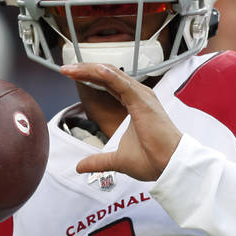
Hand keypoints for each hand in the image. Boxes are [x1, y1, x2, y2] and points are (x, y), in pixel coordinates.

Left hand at [61, 63, 181, 181]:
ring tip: (70, 69)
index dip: (89, 77)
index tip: (70, 75)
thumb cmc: (153, 160)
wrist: (170, 166)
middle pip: (107, 74)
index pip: (108, 83)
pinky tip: (94, 69)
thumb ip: (98, 161)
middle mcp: (138, 95)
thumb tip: (79, 167)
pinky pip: (122, 83)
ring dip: (90, 70)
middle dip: (85, 70)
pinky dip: (107, 75)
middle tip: (65, 69)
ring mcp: (141, 96)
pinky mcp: (143, 101)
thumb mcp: (117, 160)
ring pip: (111, 75)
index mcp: (134, 103)